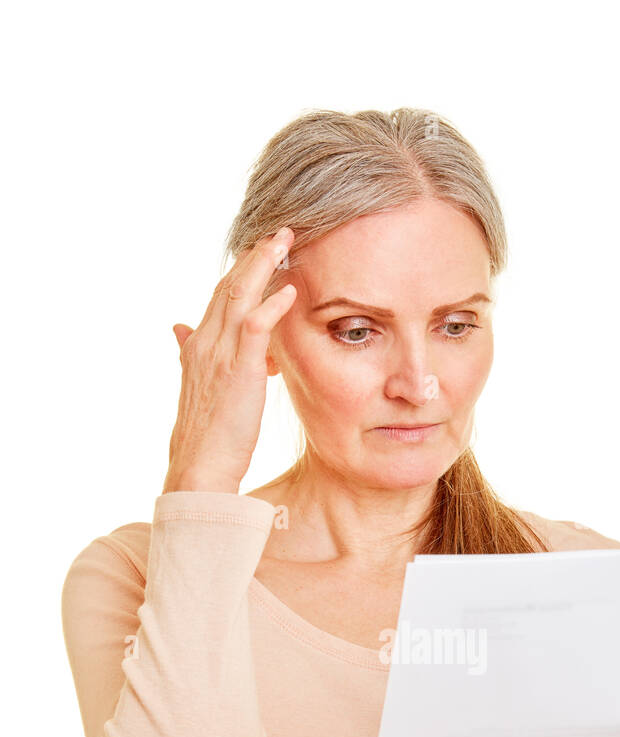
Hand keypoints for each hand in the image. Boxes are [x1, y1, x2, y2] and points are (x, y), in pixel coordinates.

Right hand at [163, 227, 296, 493]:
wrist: (198, 467)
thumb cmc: (204, 435)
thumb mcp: (195, 386)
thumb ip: (189, 353)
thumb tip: (178, 329)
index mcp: (197, 346)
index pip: (218, 296)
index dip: (239, 271)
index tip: (259, 250)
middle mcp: (205, 343)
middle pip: (229, 286)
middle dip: (253, 257)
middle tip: (279, 233)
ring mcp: (220, 354)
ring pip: (239, 296)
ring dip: (263, 266)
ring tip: (285, 242)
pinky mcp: (238, 370)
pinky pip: (254, 327)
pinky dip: (271, 306)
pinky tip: (289, 291)